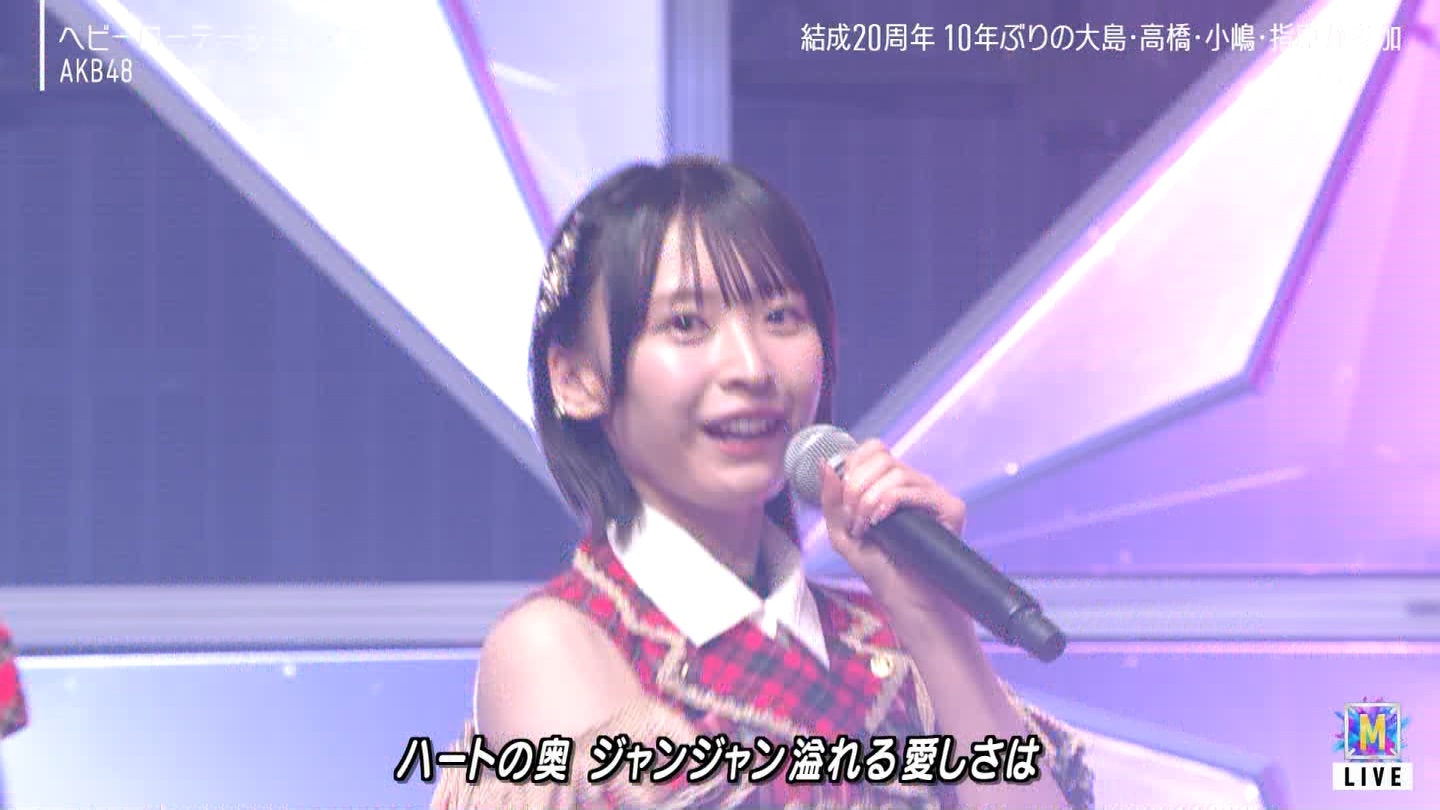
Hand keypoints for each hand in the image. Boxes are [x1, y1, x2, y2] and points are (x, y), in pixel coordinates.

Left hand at [817, 439, 969, 622]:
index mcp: (892, 483)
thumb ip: (832, 499)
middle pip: (882, 457)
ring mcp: (933, 494)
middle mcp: (914, 483)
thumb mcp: (843, 533)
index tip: (843, 498)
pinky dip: (889, 502)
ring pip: (896, 473)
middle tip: (852, 517)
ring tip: (865, 528)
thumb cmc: (879, 568)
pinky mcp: (950, 508)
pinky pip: (914, 490)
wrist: (905, 599)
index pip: (874, 449)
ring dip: (869, 500)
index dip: (852, 465)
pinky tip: (880, 521)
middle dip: (856, 485)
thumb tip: (825, 464)